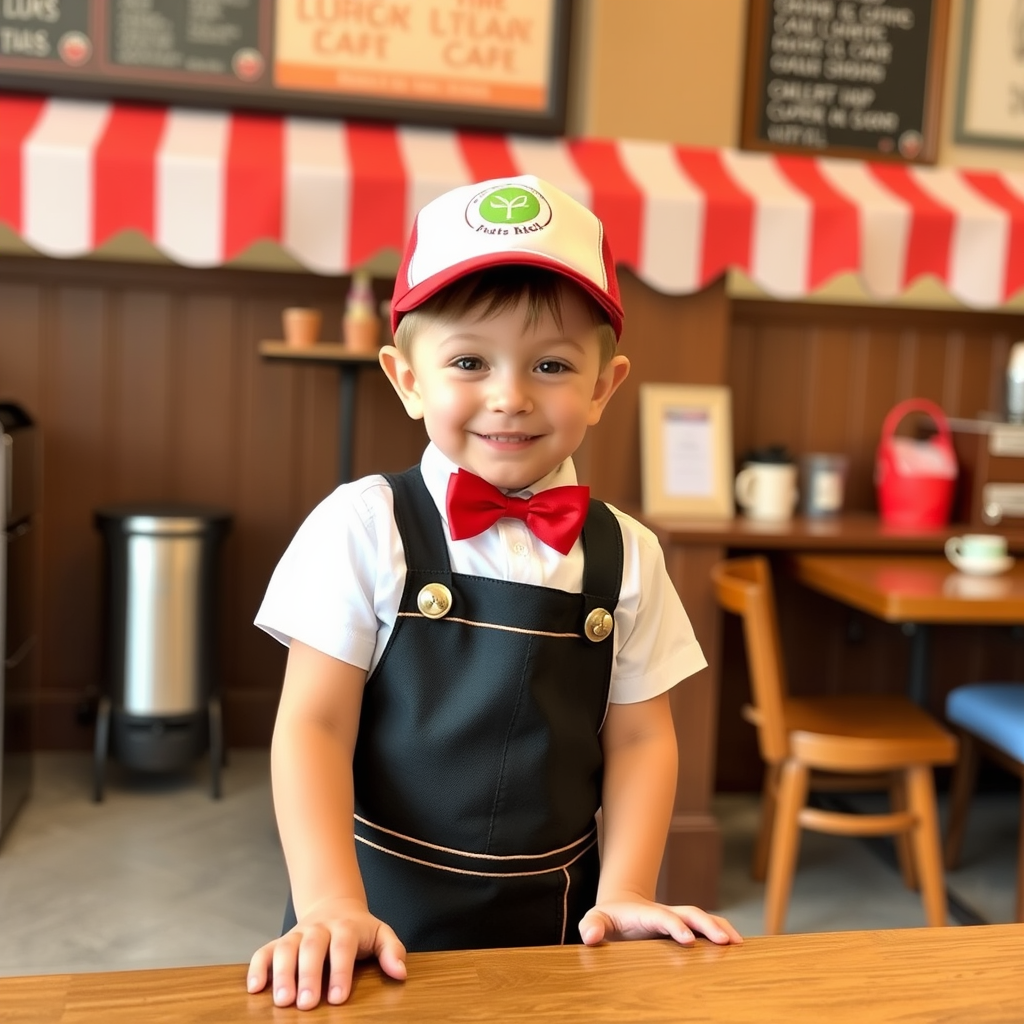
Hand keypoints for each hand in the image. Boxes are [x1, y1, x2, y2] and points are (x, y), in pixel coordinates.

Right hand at [247, 897, 406, 1009]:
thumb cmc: (359, 929)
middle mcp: (319, 929)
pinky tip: (255, 988)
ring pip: (286, 948)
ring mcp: (297, 934)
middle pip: (312, 946)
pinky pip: (265, 951)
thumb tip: (400, 972)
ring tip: (281, 1000)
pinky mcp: (280, 942)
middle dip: (308, 975)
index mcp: (346, 927)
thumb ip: (392, 951)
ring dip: (281, 973)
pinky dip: (257, 967)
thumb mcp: (381, 934)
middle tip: (306, 1004)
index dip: (340, 971)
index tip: (338, 998)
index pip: (343, 946)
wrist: (334, 905)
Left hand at [579, 896, 742, 946]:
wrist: (621, 907)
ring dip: (720, 928)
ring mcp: (677, 919)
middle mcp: (666, 913)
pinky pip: (705, 929)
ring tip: (738, 944)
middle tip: (724, 941)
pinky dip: (721, 933)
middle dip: (707, 925)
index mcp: (646, 914)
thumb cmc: (609, 918)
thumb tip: (589, 935)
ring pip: (702, 919)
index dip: (675, 926)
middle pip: (690, 913)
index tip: (687, 940)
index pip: (663, 917)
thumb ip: (592, 924)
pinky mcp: (684, 928)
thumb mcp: (596, 919)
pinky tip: (737, 947)